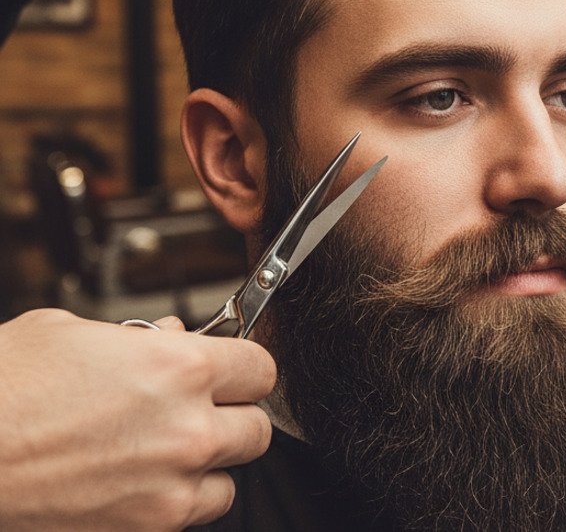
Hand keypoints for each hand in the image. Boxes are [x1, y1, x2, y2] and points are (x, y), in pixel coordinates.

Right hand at [0, 308, 275, 530]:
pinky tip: (145, 479)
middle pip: (257, 426)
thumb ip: (139, 336)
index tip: (231, 371)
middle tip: (198, 410)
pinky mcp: (149, 525)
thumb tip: (174, 335)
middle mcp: (187, 427)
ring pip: (233, 474)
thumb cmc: (2, 390)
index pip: (260, 368)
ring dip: (209, 461)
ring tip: (165, 448)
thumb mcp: (69, 333)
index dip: (243, 368)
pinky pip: (198, 511)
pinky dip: (181, 498)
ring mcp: (171, 483)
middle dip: (230, 415)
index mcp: (178, 367)